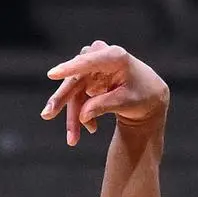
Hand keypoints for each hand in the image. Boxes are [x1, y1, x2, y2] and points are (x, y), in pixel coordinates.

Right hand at [41, 42, 169, 146]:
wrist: (150, 97)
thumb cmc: (142, 95)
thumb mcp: (126, 102)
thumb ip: (104, 106)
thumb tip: (83, 116)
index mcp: (115, 56)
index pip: (88, 62)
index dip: (70, 68)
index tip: (53, 74)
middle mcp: (100, 57)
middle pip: (76, 78)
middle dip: (62, 99)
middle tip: (47, 115)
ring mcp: (93, 67)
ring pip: (74, 91)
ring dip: (72, 116)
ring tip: (73, 140)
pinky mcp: (88, 78)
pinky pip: (79, 97)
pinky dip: (82, 114)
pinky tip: (92, 129)